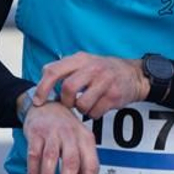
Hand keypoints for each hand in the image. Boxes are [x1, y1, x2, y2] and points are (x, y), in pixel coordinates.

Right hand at [22, 101, 98, 173]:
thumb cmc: (66, 129)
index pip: (91, 164)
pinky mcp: (36, 132)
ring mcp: (53, 132)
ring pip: (51, 158)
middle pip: (72, 162)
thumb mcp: (79, 142)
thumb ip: (82, 164)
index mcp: (86, 139)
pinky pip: (34, 154)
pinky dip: (33, 171)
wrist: (47, 105)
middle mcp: (71, 134)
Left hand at [34, 53, 148, 121]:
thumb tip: (43, 83)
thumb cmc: (103, 71)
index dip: (42, 88)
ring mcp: (105, 81)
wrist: (134, 75)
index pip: (53, 71)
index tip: (39, 101)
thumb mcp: (84, 63)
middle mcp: (92, 67)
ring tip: (86, 105)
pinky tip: (98, 106)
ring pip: (81, 104)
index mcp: (80, 59)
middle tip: (70, 104)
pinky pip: (95, 112)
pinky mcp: (114, 96)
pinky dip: (93, 114)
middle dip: (66, 101)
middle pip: (68, 88)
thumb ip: (64, 70)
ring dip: (81, 109)